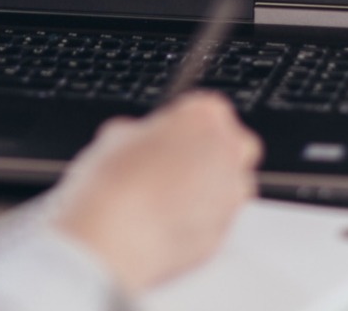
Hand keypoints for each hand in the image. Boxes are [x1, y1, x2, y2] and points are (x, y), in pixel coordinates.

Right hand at [49, 92, 261, 293]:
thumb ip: (142, 133)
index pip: (207, 110)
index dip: (183, 125)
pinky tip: (163, 224)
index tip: (165, 137)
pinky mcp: (225, 231)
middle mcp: (229, 152)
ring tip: (161, 201)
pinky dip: (196, 220)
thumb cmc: (115, 183)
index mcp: (205, 116)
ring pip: (225, 186)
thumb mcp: (116, 137)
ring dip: (202, 190)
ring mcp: (232, 194)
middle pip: (229, 147)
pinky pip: (214, 219)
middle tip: (168, 165)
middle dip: (205, 154)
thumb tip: (140, 142)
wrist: (118, 237)